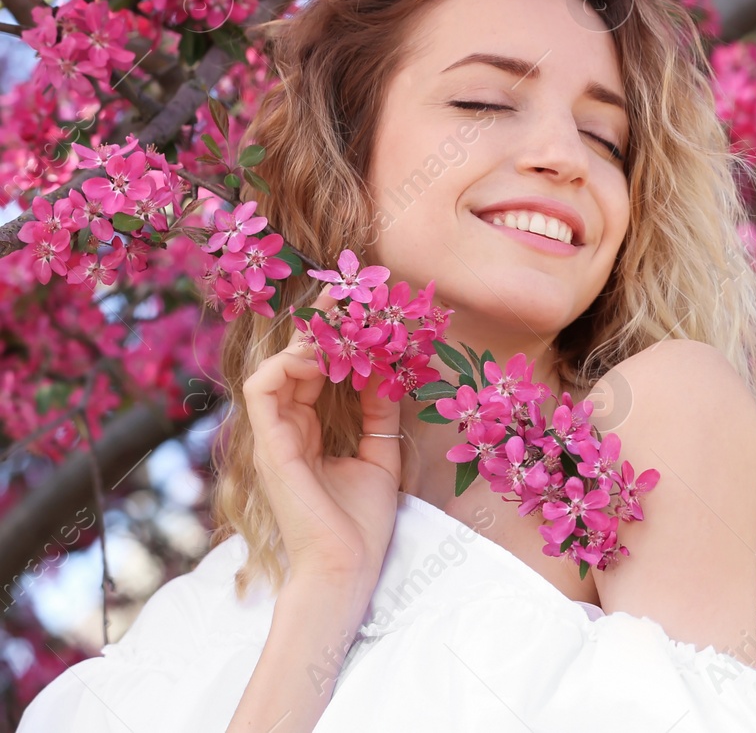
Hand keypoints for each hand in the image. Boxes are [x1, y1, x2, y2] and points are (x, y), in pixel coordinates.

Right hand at [242, 285, 402, 586]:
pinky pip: (262, 392)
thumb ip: (378, 415)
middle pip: (292, 364)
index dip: (329, 339)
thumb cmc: (361, 524)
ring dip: (305, 341)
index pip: (311, 373)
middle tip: (346, 293)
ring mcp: (273, 439)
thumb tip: (387, 373)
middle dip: (317, 325)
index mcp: (306, 435)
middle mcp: (285, 432)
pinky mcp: (270, 448)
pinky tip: (322, 356)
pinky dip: (287, 364)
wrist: (346, 568)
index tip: (357, 307)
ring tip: (340, 325)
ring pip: (274, 370)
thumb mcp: (380, 456)